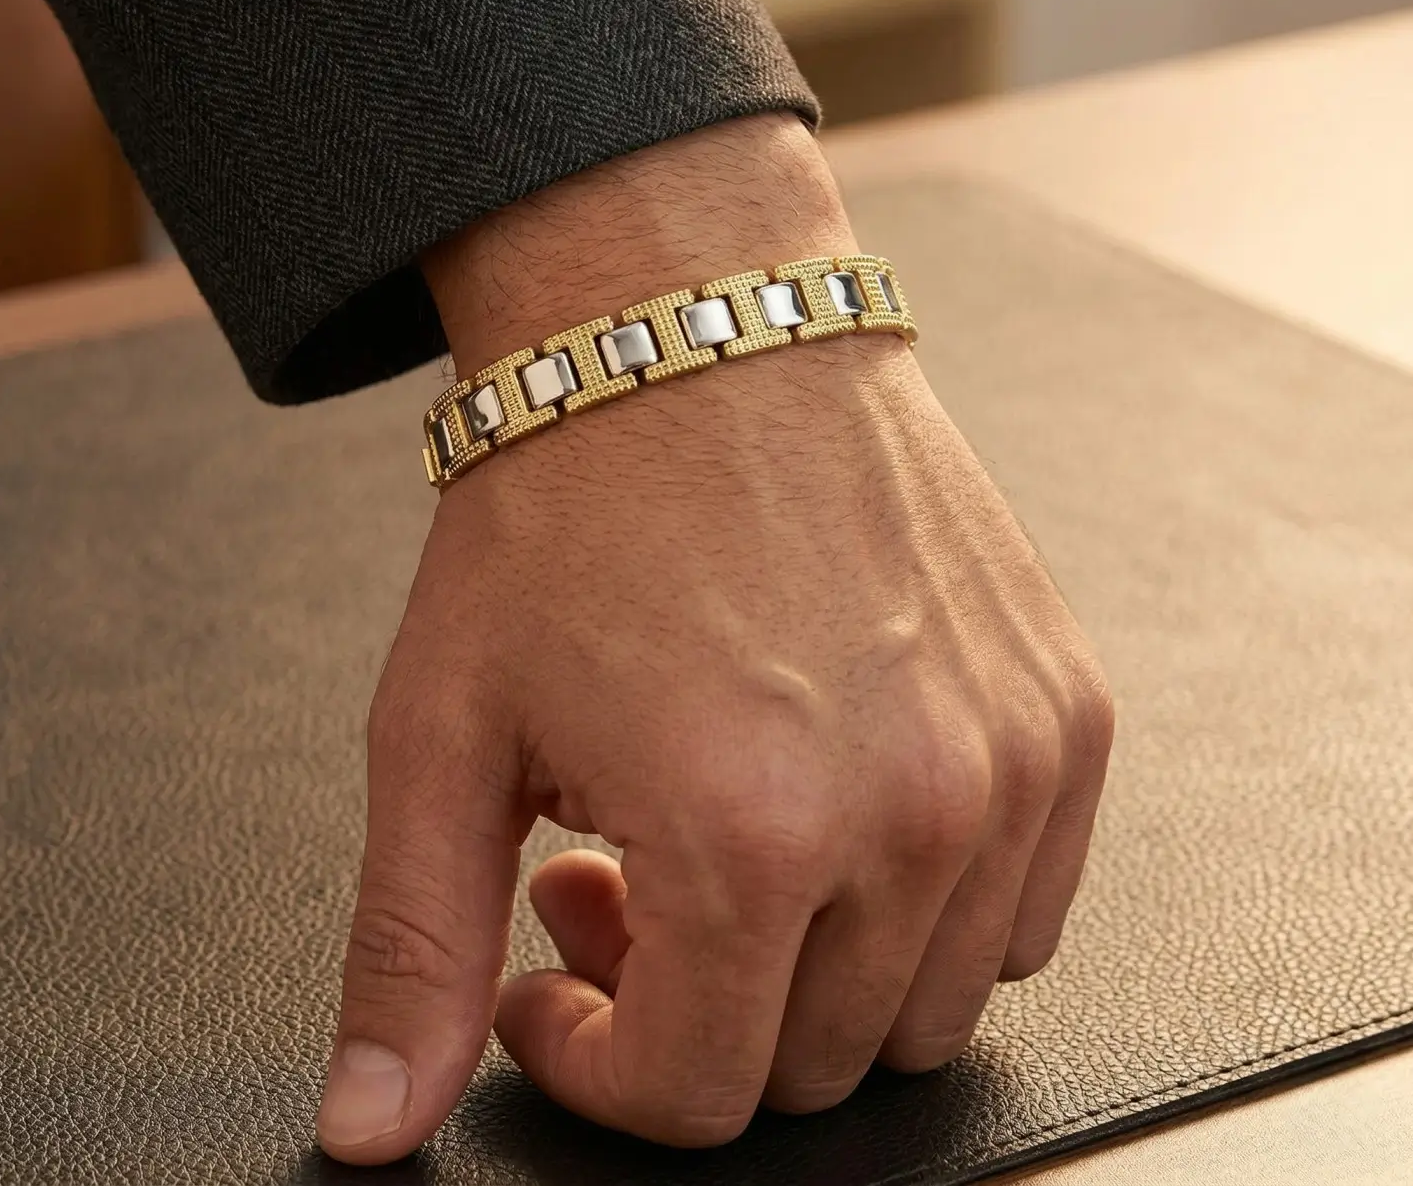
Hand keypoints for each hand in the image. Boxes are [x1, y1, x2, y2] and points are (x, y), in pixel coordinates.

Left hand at [314, 115, 1114, 1162]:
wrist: (696, 333)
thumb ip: (413, 949)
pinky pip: (1023, 911)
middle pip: (815, 1069)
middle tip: (621, 878)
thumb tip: (372, 1127)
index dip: (594, 1059)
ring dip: (812, 968)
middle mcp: (914, 813)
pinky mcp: (1067, 713)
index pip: (695, 1096)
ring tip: (724, 835)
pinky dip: (926, 908)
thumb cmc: (568, 508)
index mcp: (751, 834)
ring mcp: (1014, 764)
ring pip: (928, 1008)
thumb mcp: (446, 733)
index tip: (551, 964)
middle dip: (692, 1008)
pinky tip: (834, 806)